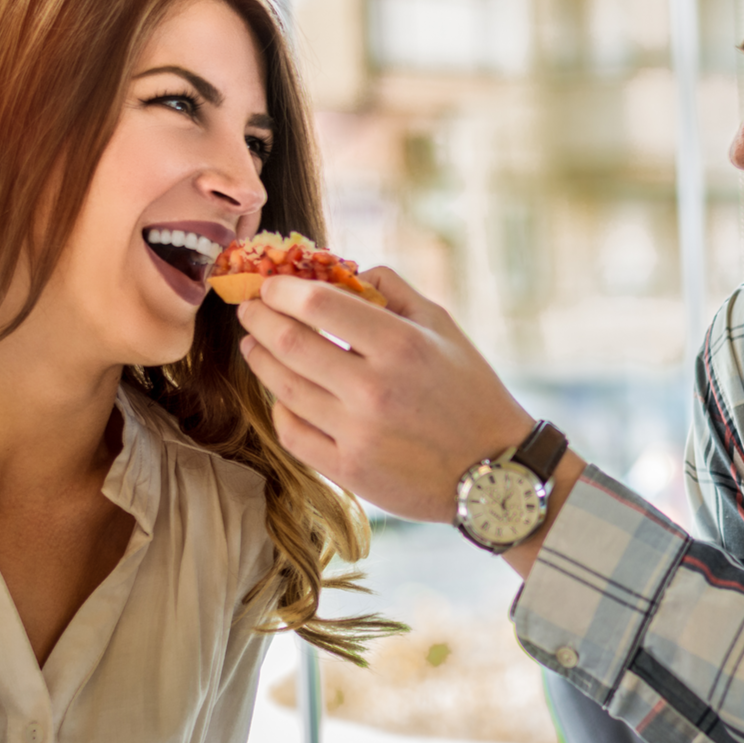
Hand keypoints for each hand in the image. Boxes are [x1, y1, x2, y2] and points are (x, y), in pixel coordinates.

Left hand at [235, 267, 535, 522]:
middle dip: (259, 319)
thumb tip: (344, 272)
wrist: (495, 469)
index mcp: (401, 345)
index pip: (319, 305)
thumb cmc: (470, 390)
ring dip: (261, 361)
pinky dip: (280, 408)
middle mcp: (374, 389)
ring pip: (285, 388)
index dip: (283, 290)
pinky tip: (281, 394)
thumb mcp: (445, 326)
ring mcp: (358, 433)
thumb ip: (394, 290)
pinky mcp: (349, 470)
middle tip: (249, 309)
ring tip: (254, 345)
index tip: (270, 285)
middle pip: (291, 344)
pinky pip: (293, 434)